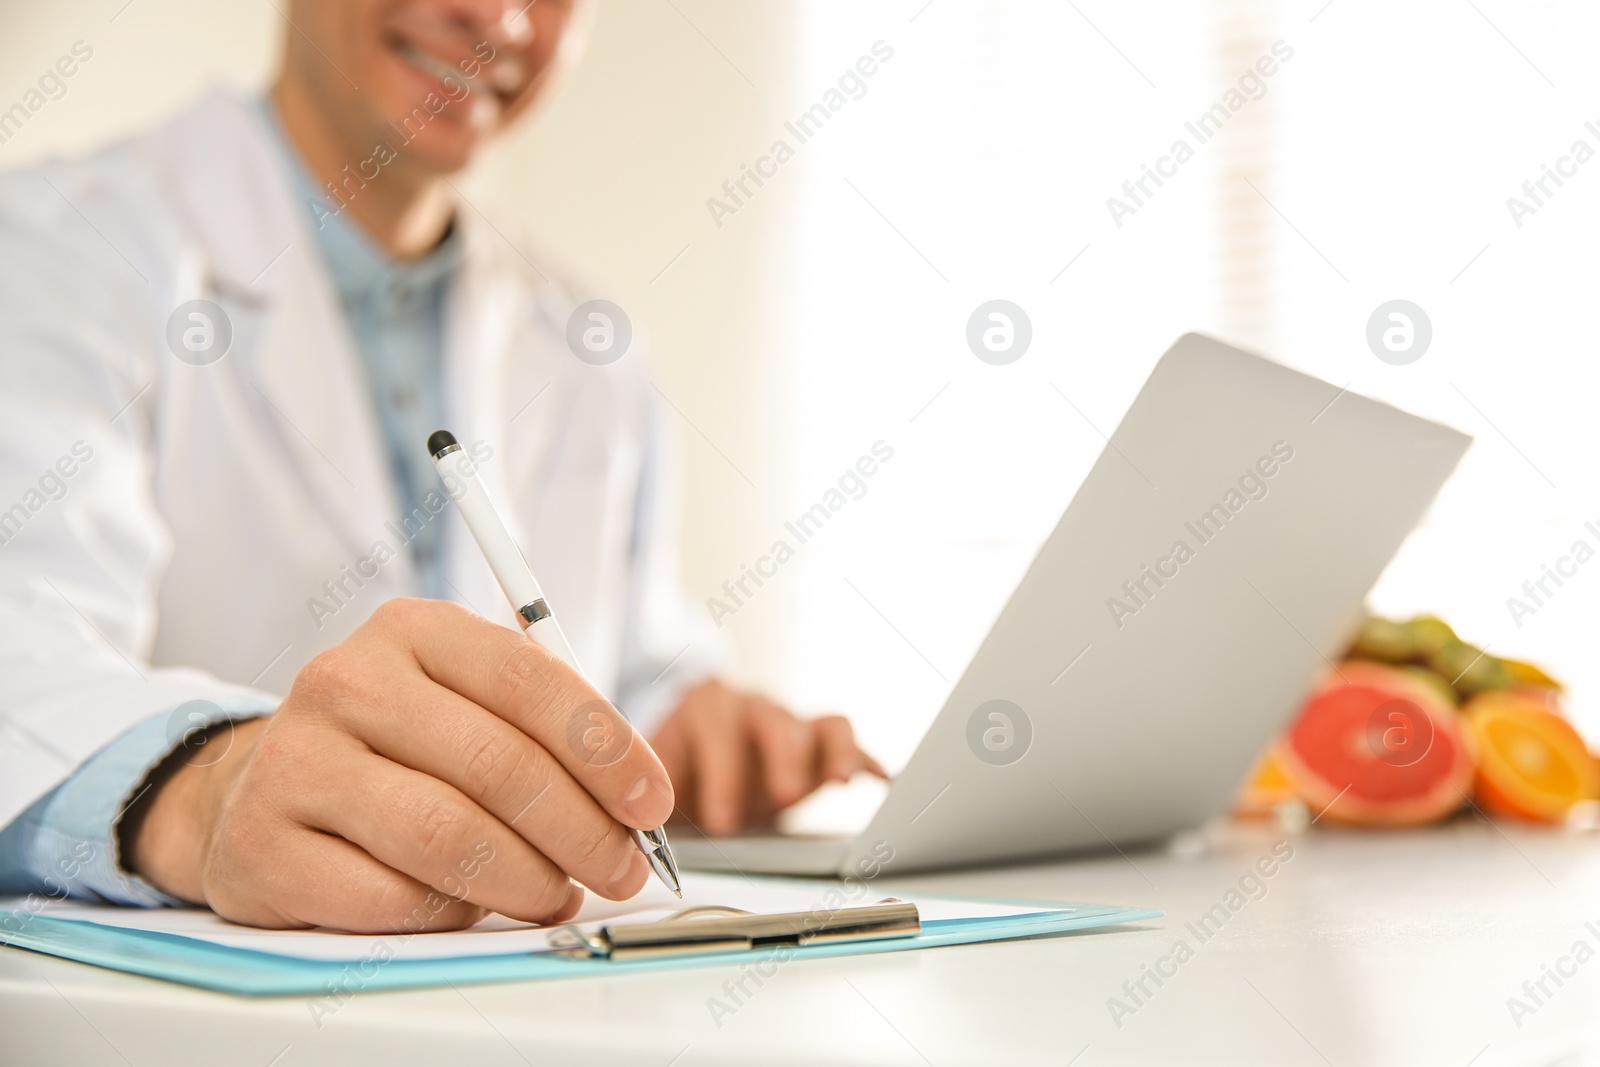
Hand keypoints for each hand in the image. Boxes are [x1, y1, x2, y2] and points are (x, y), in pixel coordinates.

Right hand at [124, 599, 675, 932]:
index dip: (606, 750)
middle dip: (582, 830)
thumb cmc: (394, 745)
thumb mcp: (466, 700)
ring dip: (527, 880)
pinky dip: (453, 913)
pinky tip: (476, 907)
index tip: (652, 804)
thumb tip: (638, 798)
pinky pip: (390, 897)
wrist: (259, 785)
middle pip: (498, 765)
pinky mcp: (264, 845)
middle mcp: (347, 681)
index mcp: (412, 629)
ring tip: (557, 895)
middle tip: (622, 868)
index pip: (530, 681)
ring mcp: (296, 761)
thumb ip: (546, 728)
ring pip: (447, 836)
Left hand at [648, 680, 885, 834]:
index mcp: (704, 707)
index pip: (715, 725)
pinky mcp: (819, 743)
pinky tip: (879, 782)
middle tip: (780, 797)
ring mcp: (791, 722)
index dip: (721, 771)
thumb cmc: (674, 773)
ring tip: (838, 781)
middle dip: (779, 758)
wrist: (690, 761)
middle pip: (774, 719)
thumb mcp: (652, 783)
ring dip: (832, 752)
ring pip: (821, 724)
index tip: (720, 818)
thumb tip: (634, 838)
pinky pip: (847, 742)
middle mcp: (752, 707)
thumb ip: (647, 801)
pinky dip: (864, 760)